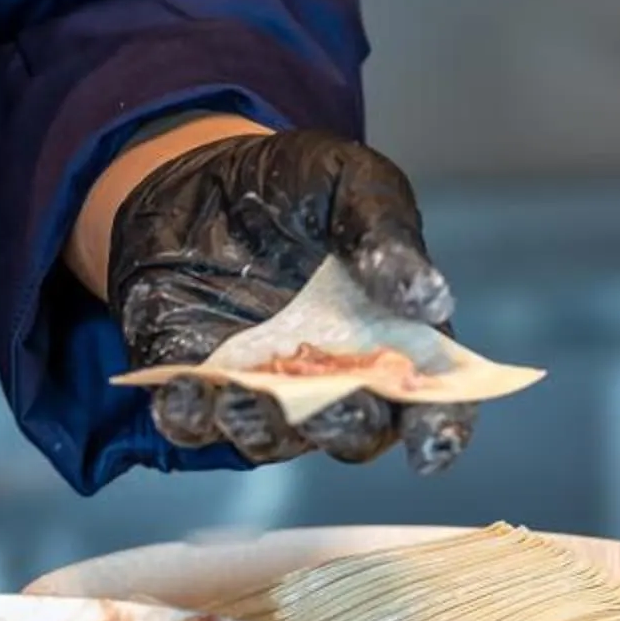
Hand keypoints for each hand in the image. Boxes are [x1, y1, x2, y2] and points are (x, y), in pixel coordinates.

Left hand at [107, 128, 472, 474]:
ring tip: (242, 400)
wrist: (204, 170)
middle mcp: (332, 377)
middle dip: (343, 428)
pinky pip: (192, 418)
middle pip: (352, 433)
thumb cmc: (299, 183)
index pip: (427, 401)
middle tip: (335, 408)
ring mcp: (264, 387)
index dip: (438, 431)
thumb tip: (432, 301)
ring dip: (259, 428)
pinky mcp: (197, 380)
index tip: (430, 450)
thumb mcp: (355, 185)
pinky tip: (181, 394)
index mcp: (392, 338)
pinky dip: (186, 416)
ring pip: (270, 437)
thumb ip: (389, 240)